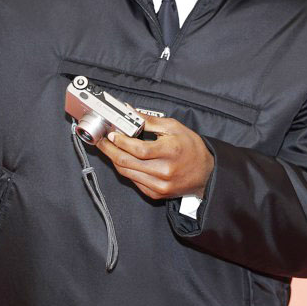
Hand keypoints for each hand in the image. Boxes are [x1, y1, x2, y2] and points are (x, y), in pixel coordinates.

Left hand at [95, 114, 214, 200]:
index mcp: (170, 152)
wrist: (206, 173)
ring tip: (108, 148)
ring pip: (126, 172)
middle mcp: (164, 171)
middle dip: (109, 150)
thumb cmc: (191, 148)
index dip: (121, 142)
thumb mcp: (174, 128)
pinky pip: (133, 181)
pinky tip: (122, 159)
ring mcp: (159, 185)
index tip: (111, 133)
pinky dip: (125, 169)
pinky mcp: (156, 194)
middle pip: (127, 162)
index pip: (138, 149)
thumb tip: (129, 112)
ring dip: (113, 159)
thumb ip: (149, 121)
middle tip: (101, 140)